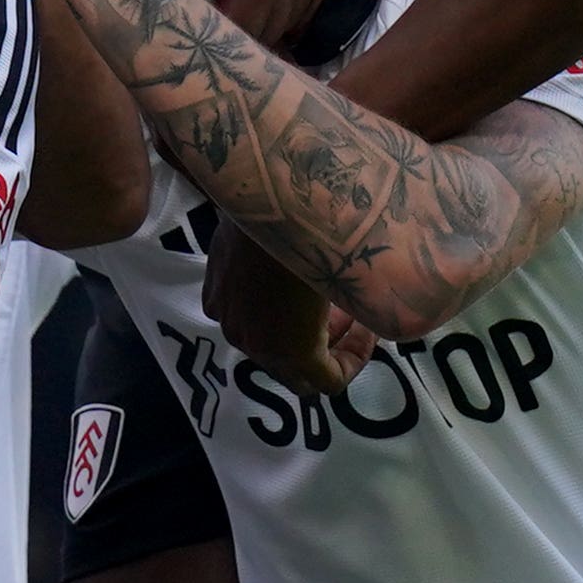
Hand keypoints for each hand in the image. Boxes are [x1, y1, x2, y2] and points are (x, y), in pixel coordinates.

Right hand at [206, 233, 376, 394]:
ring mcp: (229, 322)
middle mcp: (255, 347)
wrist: (267, 200)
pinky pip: (241, 320)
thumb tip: (367, 314)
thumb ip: (355, 313)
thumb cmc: (319, 243)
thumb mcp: (348, 284)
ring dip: (292, 333)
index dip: (354, 359)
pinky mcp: (213, 296)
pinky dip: (262, 314)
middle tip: (346, 319)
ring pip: (265, 347)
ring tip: (314, 298)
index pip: (329, 382)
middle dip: (325, 352)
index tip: (368, 329)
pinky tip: (276, 286)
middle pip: (295, 373)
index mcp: (292, 351)